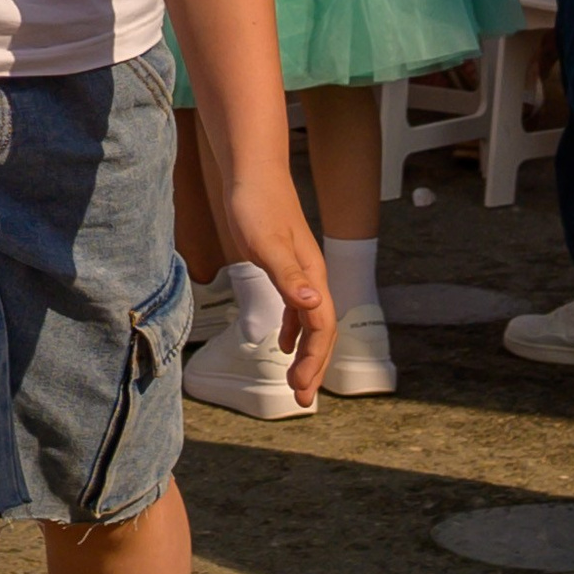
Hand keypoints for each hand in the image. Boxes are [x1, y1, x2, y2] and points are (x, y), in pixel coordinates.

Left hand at [220, 175, 331, 407]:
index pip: (320, 327)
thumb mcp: (266, 243)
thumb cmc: (256, 205)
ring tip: (296, 383)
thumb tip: (315, 305)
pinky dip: (293, 331)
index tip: (300, 388)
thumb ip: (289, 275)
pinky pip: (297, 309)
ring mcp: (301, 273)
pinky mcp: (285, 267)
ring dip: (306, 354)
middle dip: (314, 367)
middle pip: (321, 332)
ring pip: (310, 323)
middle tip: (302, 400)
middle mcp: (312, 277)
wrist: (252, 173)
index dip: (313, 360)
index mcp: (312, 275)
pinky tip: (282, 345)